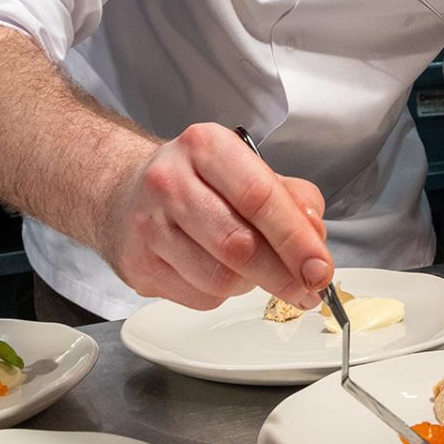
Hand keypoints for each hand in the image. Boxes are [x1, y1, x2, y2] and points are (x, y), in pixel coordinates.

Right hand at [98, 123, 331, 310]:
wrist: (123, 191)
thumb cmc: (195, 180)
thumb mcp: (245, 168)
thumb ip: (290, 197)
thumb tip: (315, 237)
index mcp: (206, 147)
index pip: (259, 197)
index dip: (296, 239)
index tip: (320, 268)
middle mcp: (170, 182)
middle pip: (239, 245)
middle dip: (283, 274)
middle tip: (308, 289)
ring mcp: (149, 226)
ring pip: (220, 278)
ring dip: (252, 284)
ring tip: (256, 271)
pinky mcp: (139, 265)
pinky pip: (199, 297)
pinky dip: (223, 294)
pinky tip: (220, 272)